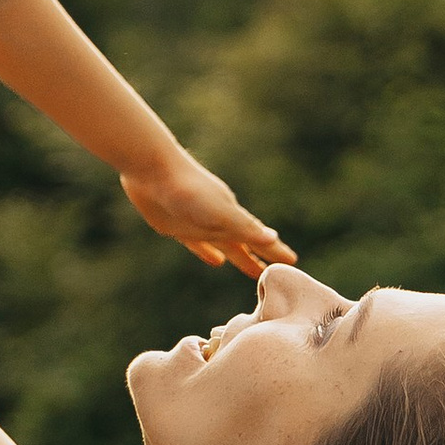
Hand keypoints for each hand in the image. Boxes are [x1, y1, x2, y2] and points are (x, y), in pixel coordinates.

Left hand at [119, 144, 295, 276]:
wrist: (152, 169)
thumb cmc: (189, 190)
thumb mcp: (219, 211)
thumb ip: (244, 226)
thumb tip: (273, 238)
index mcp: (231, 217)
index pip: (259, 238)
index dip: (274, 251)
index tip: (293, 263)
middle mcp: (218, 221)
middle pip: (243, 245)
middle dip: (259, 259)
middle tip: (274, 276)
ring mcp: (198, 224)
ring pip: (224, 245)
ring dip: (238, 256)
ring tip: (251, 269)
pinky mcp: (177, 226)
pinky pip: (199, 245)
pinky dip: (209, 254)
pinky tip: (215, 261)